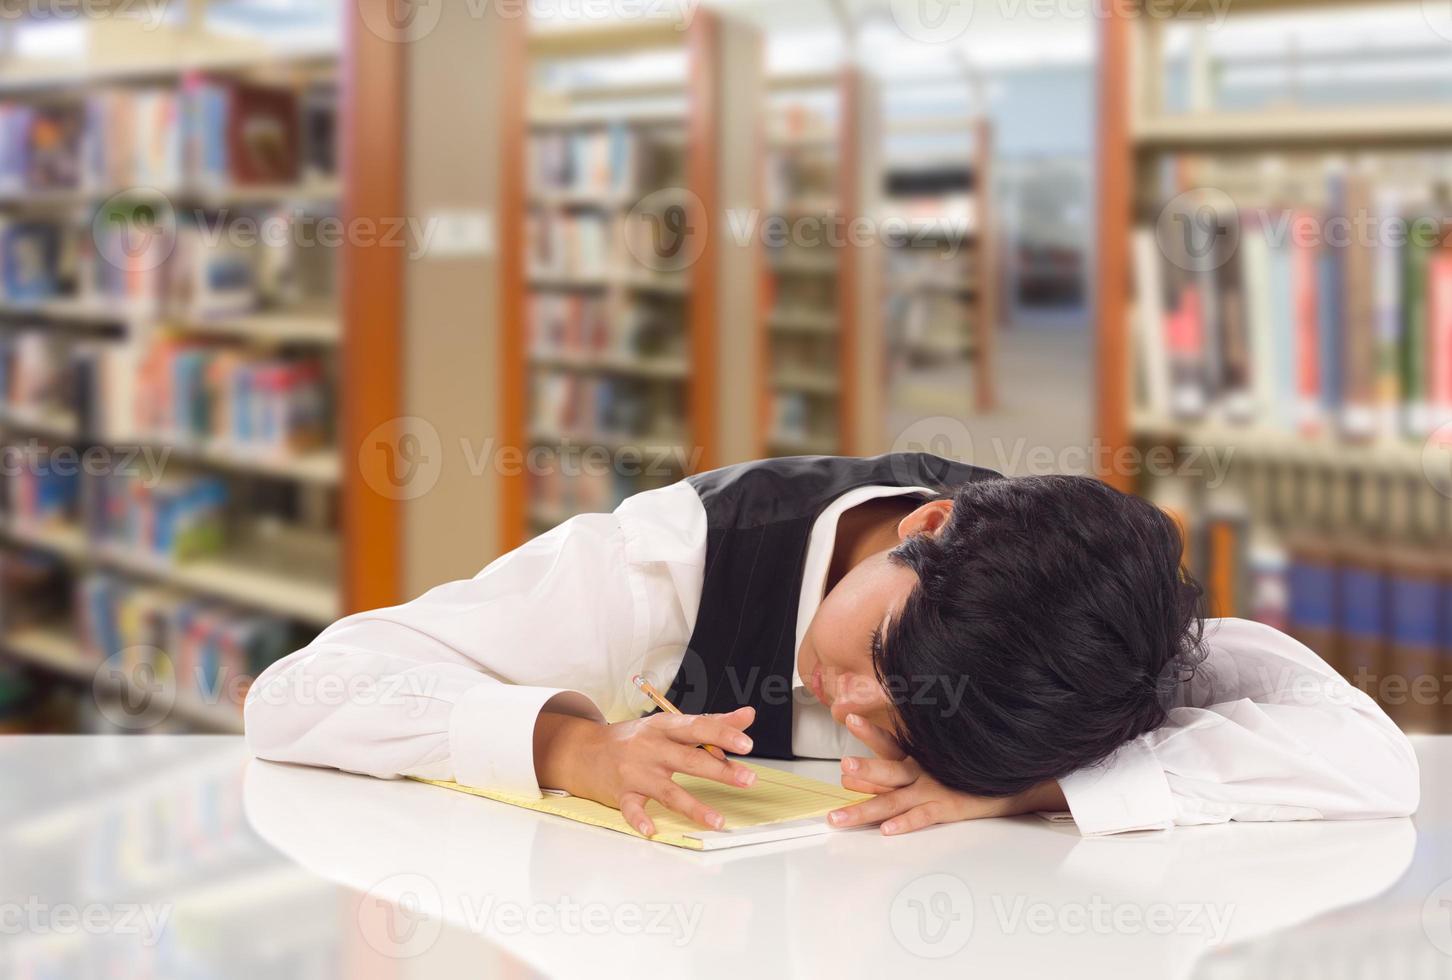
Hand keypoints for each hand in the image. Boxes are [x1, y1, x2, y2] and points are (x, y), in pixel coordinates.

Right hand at [535, 707, 757, 836]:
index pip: (698, 727)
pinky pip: (631, 808)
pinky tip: (652, 830)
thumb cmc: (637, 738)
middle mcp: (651, 748)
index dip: (723, 734)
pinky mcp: (622, 793)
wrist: (587, 750)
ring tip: (717, 820)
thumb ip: (711, 722)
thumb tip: (748, 716)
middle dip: (719, 770)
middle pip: (688, 759)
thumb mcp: (670, 724)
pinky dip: (640, 819)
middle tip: (747, 779)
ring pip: (667, 790)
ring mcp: (636, 772)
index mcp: (665, 727)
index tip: (746, 743)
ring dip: (693, 806)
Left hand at [827, 713, 1065, 834]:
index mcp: (917, 757)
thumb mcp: (934, 759)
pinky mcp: (948, 808)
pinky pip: (922, 817)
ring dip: (866, 808)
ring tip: (840, 816)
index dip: (870, 730)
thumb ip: (904, 759)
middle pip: (888, 770)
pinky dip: (906, 823)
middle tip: (844, 765)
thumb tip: (866, 765)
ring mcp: (933, 791)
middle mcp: (922, 772)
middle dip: (865, 768)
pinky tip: (888, 830)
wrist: (1009, 785)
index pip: (890, 741)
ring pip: (893, 801)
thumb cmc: (965, 773)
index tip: (849, 716)